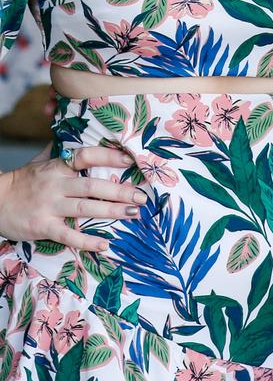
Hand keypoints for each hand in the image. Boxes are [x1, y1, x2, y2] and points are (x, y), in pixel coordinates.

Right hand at [0, 146, 146, 251]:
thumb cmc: (23, 181)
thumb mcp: (41, 161)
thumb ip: (62, 151)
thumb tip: (81, 136)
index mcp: (58, 166)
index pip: (86, 156)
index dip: (109, 157)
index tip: (131, 161)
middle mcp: (56, 184)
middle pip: (92, 186)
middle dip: (120, 191)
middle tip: (141, 197)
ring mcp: (49, 206)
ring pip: (85, 208)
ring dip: (111, 212)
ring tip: (133, 214)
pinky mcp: (43, 227)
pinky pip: (68, 234)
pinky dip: (87, 240)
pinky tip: (105, 244)